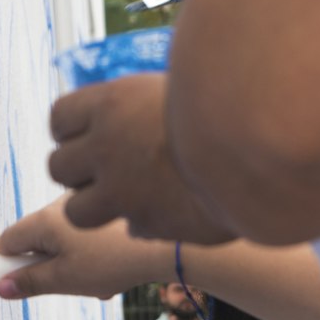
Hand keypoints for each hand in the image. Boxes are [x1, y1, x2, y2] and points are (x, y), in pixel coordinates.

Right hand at [0, 196, 162, 301]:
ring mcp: (84, 208)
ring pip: (64, 244)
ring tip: (97, 280)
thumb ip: (30, 282)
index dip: (4, 265)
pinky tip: (113, 269)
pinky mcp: (105, 215)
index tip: (11, 283)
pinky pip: (87, 240)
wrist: (166, 246)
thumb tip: (2, 287)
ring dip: (74, 266)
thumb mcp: (65, 279)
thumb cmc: (115, 260)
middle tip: (66, 284)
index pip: (7, 240)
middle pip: (37, 242)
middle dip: (47, 268)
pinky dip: (93, 257)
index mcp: (44, 220)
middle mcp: (61, 206)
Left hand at [48, 74, 234, 241]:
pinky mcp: (144, 223)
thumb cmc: (227, 109)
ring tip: (128, 197)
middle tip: (109, 170)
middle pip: (57, 167)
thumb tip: (126, 114)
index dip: (73, 131)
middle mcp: (106, 146)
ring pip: (76, 211)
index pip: (59, 119)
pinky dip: (144, 223)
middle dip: (79, 172)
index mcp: (110, 102)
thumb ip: (139, 108)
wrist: (262, 148)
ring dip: (97, 207)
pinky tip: (169, 209)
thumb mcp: (173, 91)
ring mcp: (122, 190)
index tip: (93, 135)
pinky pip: (129, 228)